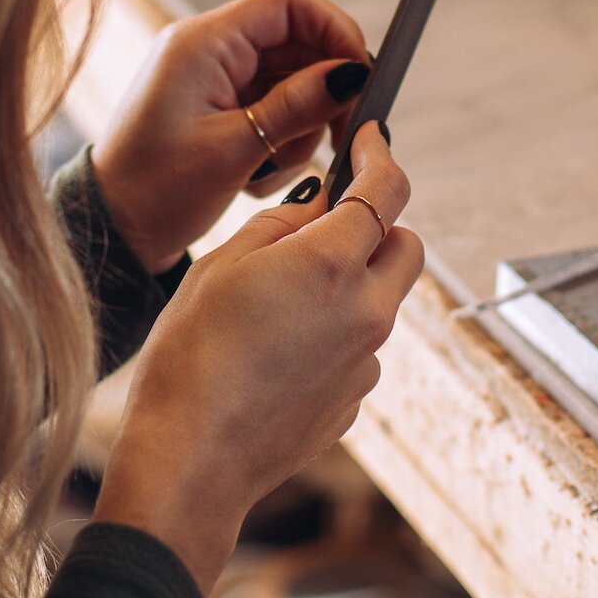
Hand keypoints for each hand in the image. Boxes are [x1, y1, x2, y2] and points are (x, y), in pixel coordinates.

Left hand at [90, 0, 372, 270]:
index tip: (361, 80)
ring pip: (292, 79)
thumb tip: (352, 74)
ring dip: (300, 126)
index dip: (336, 32)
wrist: (112, 229)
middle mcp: (209, 48)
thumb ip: (297, 107)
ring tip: (270, 172)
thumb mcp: (235, 150)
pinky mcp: (218, 103)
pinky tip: (256, 177)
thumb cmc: (156, 191)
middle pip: (298, 42)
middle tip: (337, 140)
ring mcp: (214, 75)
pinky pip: (274, 105)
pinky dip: (281, 140)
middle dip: (323, 92)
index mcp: (204, 42)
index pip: (291, 3)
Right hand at [95, 124, 422, 593]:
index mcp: (332, 264)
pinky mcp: (356, 398)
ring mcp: (367, 361)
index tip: (371, 138)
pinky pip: (361, 346)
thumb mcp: (223, 265)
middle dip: (378, 222)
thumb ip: (282, 224)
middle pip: (406, 244)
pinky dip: (337, 332)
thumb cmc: (191, 357)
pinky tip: (280, 349)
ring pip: (385, 297)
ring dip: (355, 280)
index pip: (387, 189)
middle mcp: (367, 311)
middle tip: (327, 222)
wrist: (192, 460)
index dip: (381, 154)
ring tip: (284, 298)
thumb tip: (320, 203)